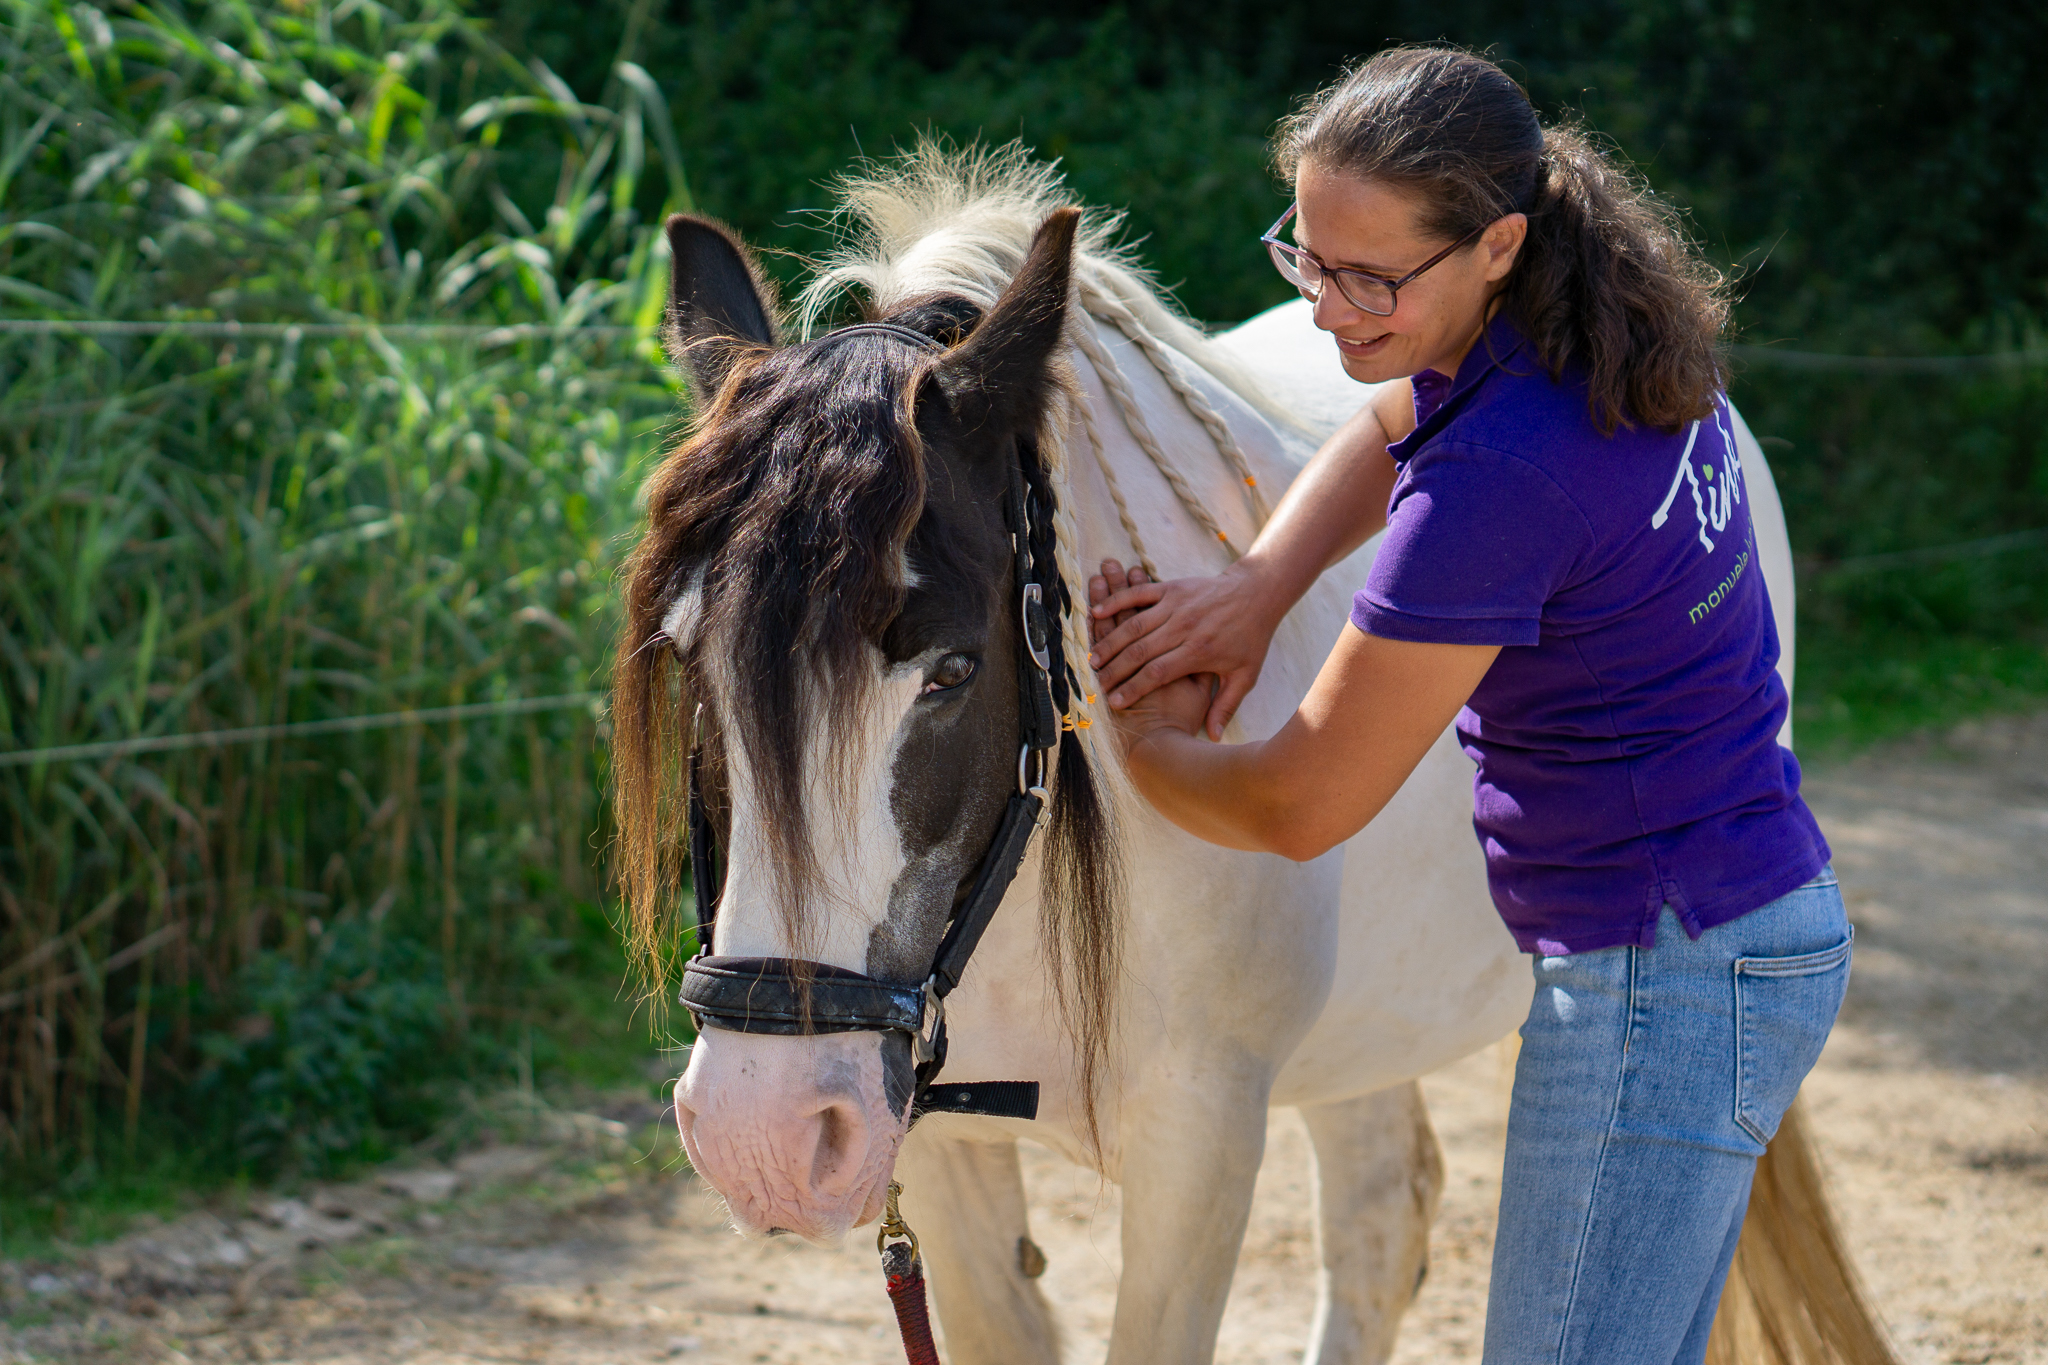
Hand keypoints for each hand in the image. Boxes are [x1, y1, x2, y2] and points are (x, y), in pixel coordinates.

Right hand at [1086, 558, 1283, 739]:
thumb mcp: (1245, 675)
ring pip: (1134, 625)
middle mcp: (1184, 628)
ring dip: (1110, 642)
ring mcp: (1177, 606)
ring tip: (1093, 659)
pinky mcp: (1172, 587)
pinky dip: (1117, 602)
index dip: (1133, 689)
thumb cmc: (1251, 637)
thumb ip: (1226, 706)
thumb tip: (1213, 738)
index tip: (1114, 702)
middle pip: (1140, 652)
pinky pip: (1139, 594)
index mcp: (1198, 652)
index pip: (1157, 674)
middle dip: (1115, 670)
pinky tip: (1097, 613)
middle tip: (1097, 684)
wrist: (1257, 594)